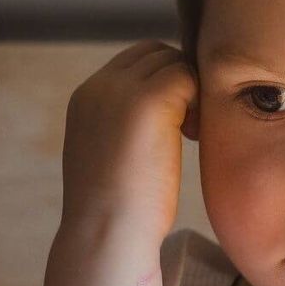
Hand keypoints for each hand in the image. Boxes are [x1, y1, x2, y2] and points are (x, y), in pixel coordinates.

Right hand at [58, 39, 197, 238]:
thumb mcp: (109, 155)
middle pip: (155, 52)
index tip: (172, 120)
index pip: (134, 60)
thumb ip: (125, 124)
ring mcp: (122, 90)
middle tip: (185, 126)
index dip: (161, 80)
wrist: (108, 233)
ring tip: (186, 134)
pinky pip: (188, 76)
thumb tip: (166, 113)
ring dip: (190, 92)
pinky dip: (199, 101)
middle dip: (178, 80)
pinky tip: (190, 136)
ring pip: (174, 62)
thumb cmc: (117, 210)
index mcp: (86, 98)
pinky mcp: (150, 100)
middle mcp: (99, 86)